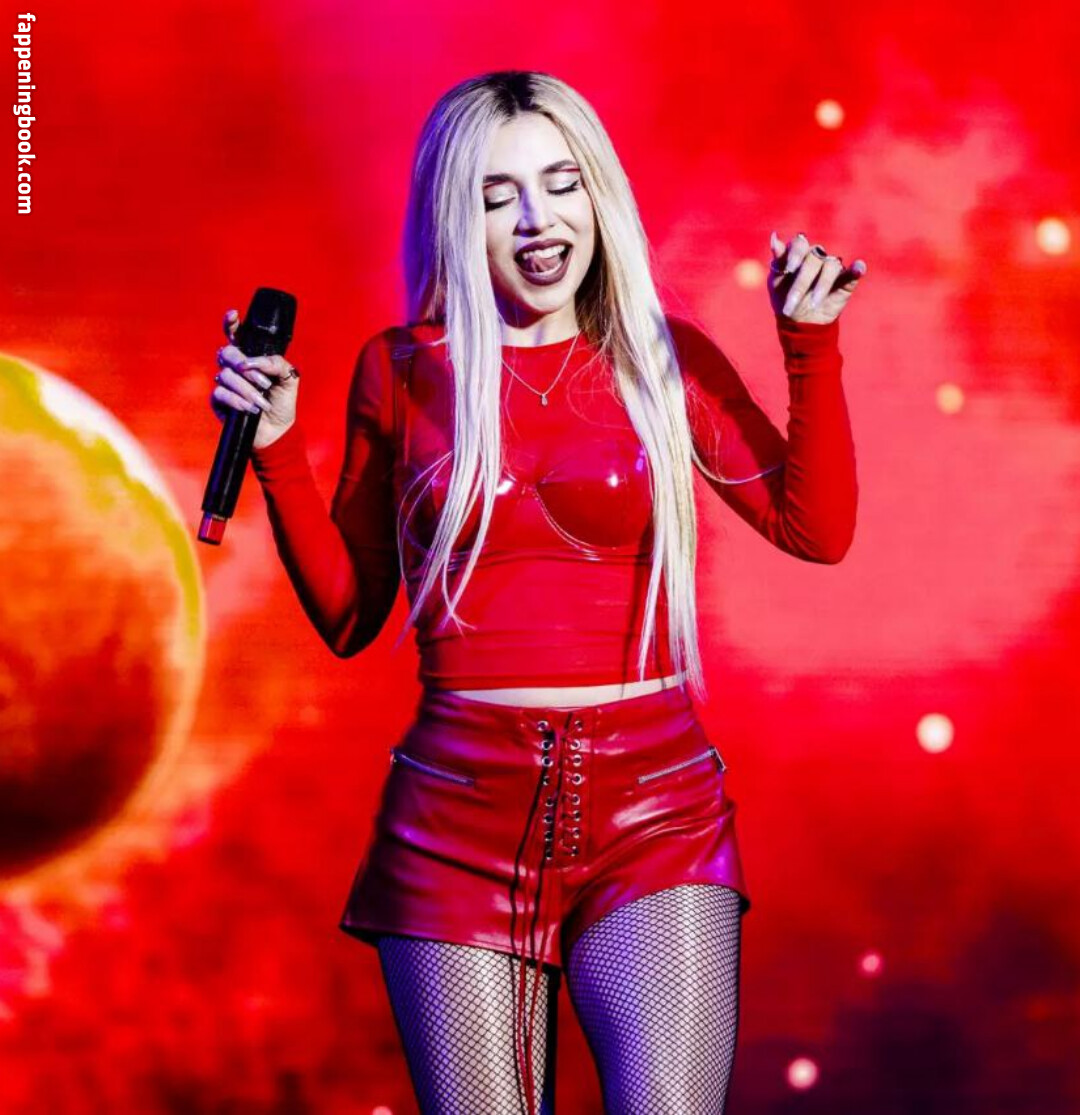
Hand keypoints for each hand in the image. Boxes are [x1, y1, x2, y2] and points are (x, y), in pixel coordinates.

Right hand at [209, 308, 299, 450]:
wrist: (277, 429)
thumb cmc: (282, 402)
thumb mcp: (289, 379)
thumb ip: (278, 363)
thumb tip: (257, 361)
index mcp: (251, 357)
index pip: (237, 335)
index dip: (232, 323)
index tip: (233, 315)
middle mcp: (236, 367)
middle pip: (228, 353)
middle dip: (245, 366)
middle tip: (262, 381)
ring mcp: (226, 382)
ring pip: (226, 375)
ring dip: (247, 389)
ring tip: (262, 402)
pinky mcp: (219, 400)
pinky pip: (221, 393)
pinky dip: (238, 401)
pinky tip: (251, 408)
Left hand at [767, 231, 866, 323]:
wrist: (799, 323)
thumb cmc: (784, 299)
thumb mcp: (776, 282)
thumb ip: (778, 260)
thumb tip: (774, 237)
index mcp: (798, 254)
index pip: (799, 243)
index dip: (795, 253)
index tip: (790, 269)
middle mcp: (816, 257)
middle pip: (813, 257)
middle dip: (802, 282)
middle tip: (792, 302)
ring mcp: (832, 267)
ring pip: (831, 266)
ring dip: (822, 286)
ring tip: (813, 304)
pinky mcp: (846, 280)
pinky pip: (855, 271)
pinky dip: (857, 269)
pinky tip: (858, 269)